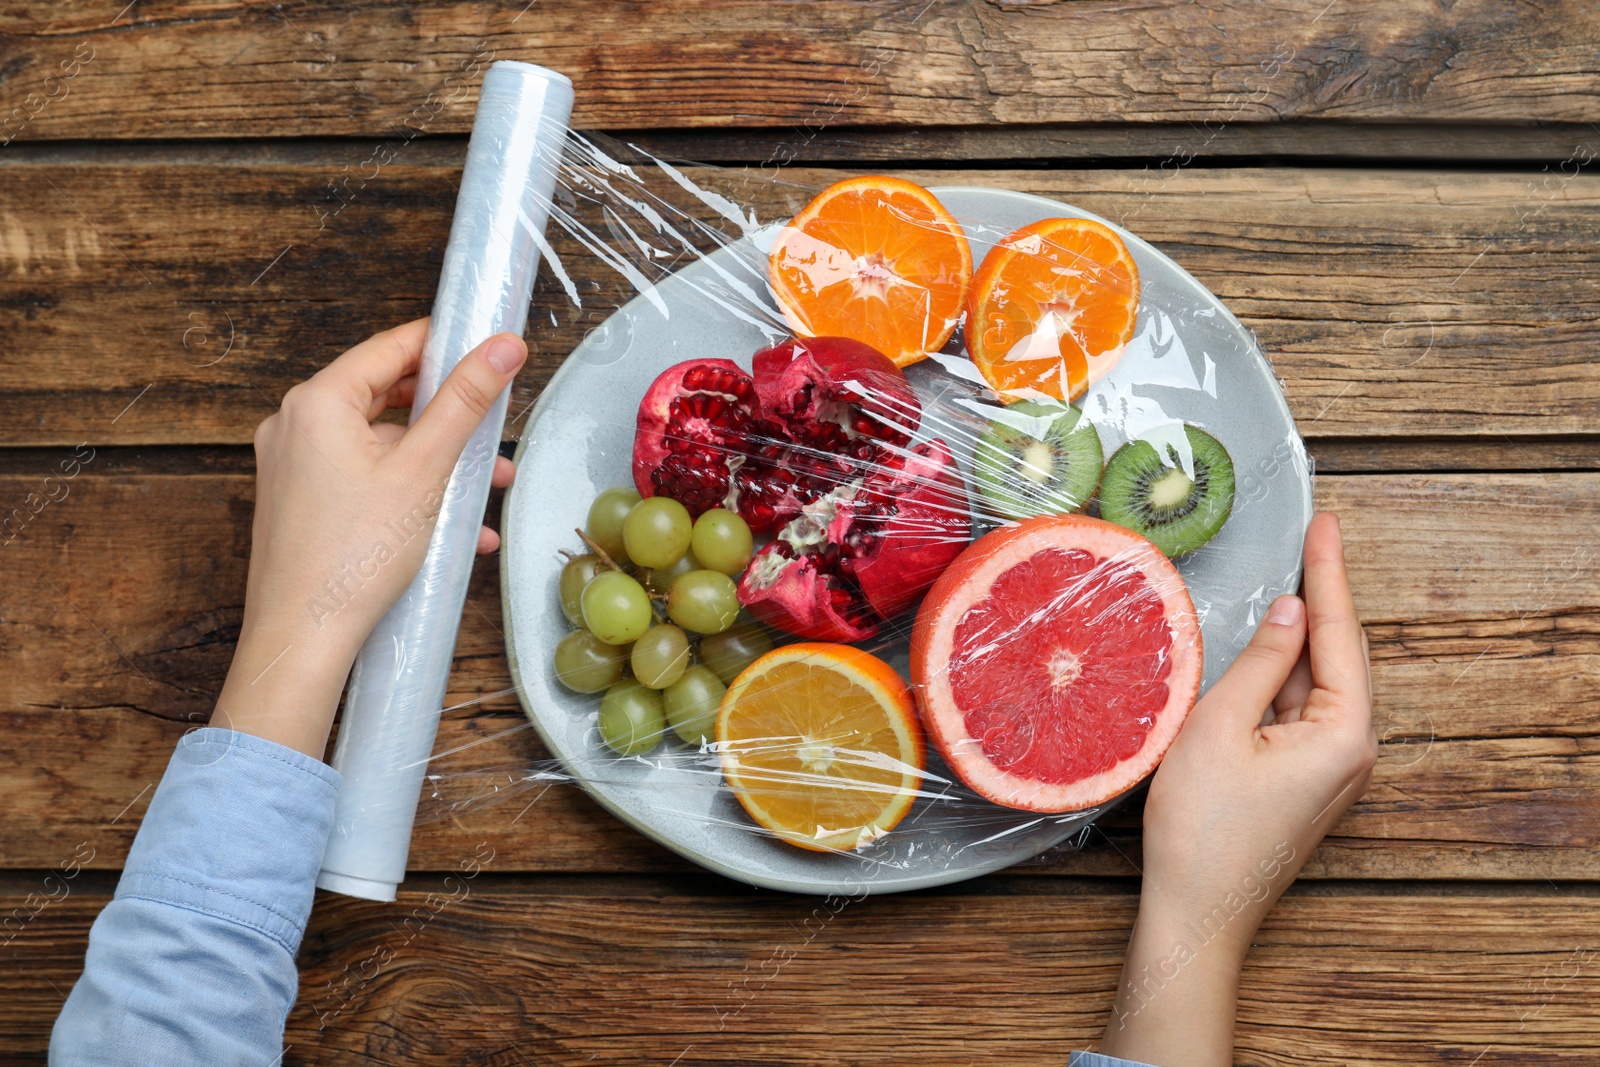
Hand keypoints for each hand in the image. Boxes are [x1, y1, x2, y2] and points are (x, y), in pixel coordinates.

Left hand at [212, 319, 526, 757]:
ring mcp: (294, 466)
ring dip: (438, 463)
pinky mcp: (301, 503)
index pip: (392, 348)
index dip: (447, 347)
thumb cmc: (352, 557)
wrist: (303, 639)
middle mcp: (295, 425)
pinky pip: (365, 479)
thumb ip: (465, 402)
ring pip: (381, 444)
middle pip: (388, 396)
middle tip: (496, 432)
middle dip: (450, 418)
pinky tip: (455, 529)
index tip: (491, 354)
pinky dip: (409, 491)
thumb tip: (503, 345)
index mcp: (316, 402)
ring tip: (488, 491)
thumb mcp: (425, 470)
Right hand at [1100, 512, 1376, 1066]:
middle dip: (1322, 595)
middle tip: (1312, 536)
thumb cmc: (1203, 827)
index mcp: (1344, 732)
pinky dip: (1281, 675)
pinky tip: (1263, 649)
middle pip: (1338, 654)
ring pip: (1315, 682)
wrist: (1197, 911)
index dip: (1329, 571)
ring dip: (1298, 636)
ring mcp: (1330, 768)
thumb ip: (1261, 661)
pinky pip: (1298, 711)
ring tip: (1287, 578)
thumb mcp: (1221, 725)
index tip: (1325, 522)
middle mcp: (1352, 749)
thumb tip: (1291, 611)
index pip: (1338, 632)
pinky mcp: (1304, 781)